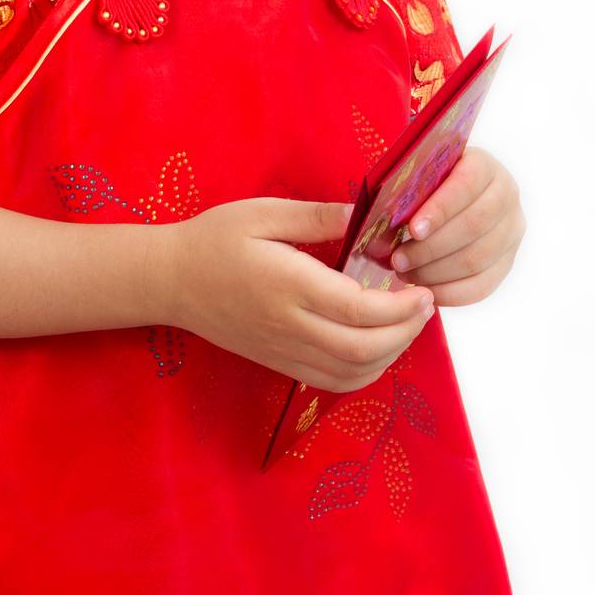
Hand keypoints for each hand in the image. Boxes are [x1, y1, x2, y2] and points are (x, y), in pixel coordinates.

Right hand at [161, 198, 436, 393]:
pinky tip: (377, 350)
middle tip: (425, 306)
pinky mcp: (278, 363)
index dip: (399, 307)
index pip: (357, 308)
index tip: (422, 290)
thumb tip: (363, 216)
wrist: (169, 281)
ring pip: (351, 372)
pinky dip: (364, 373)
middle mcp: (288, 325)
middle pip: (362, 348)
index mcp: (287, 284)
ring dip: (390, 354)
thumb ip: (316, 217)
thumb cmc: (214, 239)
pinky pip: (331, 381)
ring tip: (407, 325)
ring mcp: (283, 350)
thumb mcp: (262, 212)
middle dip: (405, 332)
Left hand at [390, 146, 524, 305]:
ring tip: (404, 273)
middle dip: (431, 248)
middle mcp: (507, 195)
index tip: (412, 229)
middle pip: (473, 226)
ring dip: (435, 272)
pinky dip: (451, 293)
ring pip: (477, 259)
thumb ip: (411, 187)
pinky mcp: (506, 261)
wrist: (452, 195)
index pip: (466, 185)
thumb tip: (384, 221)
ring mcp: (511, 231)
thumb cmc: (428, 182)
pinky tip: (425, 291)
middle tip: (397, 259)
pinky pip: (482, 286)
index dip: (440, 209)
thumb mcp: (422, 172)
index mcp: (484, 165)